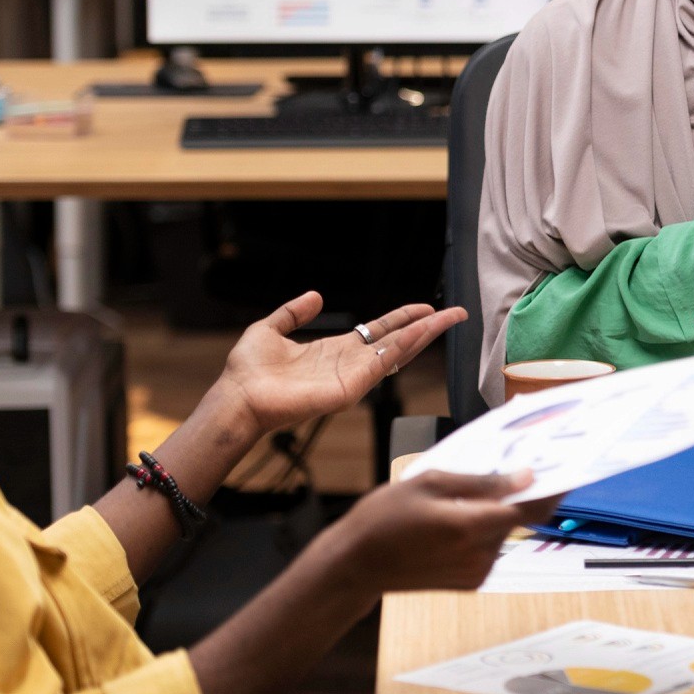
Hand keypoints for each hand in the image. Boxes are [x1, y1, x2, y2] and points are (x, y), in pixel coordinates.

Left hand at [206, 292, 464, 440]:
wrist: (238, 397)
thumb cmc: (249, 372)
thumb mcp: (270, 329)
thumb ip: (293, 312)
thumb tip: (315, 295)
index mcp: (336, 350)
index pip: (378, 332)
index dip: (402, 318)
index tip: (425, 307)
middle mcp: (350, 364)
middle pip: (398, 341)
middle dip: (427, 327)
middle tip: (455, 313)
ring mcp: (353, 377)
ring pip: (397, 351)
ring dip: (425, 334)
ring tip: (449, 318)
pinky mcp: (350, 389)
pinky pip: (382, 364)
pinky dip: (404, 346)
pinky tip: (420, 332)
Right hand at [328, 469, 558, 595]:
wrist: (357, 565)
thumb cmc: (384, 518)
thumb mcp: (430, 482)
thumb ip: (482, 481)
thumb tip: (524, 476)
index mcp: (471, 525)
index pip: (530, 507)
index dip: (552, 488)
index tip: (565, 471)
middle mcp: (480, 554)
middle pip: (518, 518)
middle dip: (518, 495)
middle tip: (509, 471)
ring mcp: (477, 572)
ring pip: (505, 532)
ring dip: (496, 513)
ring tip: (461, 500)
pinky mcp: (472, 582)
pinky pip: (491, 548)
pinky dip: (483, 531)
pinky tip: (455, 522)